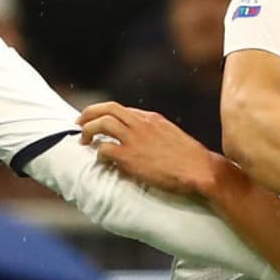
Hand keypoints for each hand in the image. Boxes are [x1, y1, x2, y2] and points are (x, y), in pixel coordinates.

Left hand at [76, 102, 219, 196]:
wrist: (199, 170)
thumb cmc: (190, 159)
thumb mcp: (172, 136)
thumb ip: (155, 133)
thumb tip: (144, 140)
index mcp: (151, 118)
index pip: (121, 109)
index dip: (104, 114)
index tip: (97, 121)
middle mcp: (141, 124)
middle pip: (107, 109)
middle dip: (88, 114)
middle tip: (79, 123)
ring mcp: (134, 139)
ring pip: (101, 124)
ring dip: (88, 131)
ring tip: (84, 141)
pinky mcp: (130, 157)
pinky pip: (104, 149)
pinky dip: (99, 154)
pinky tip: (101, 160)